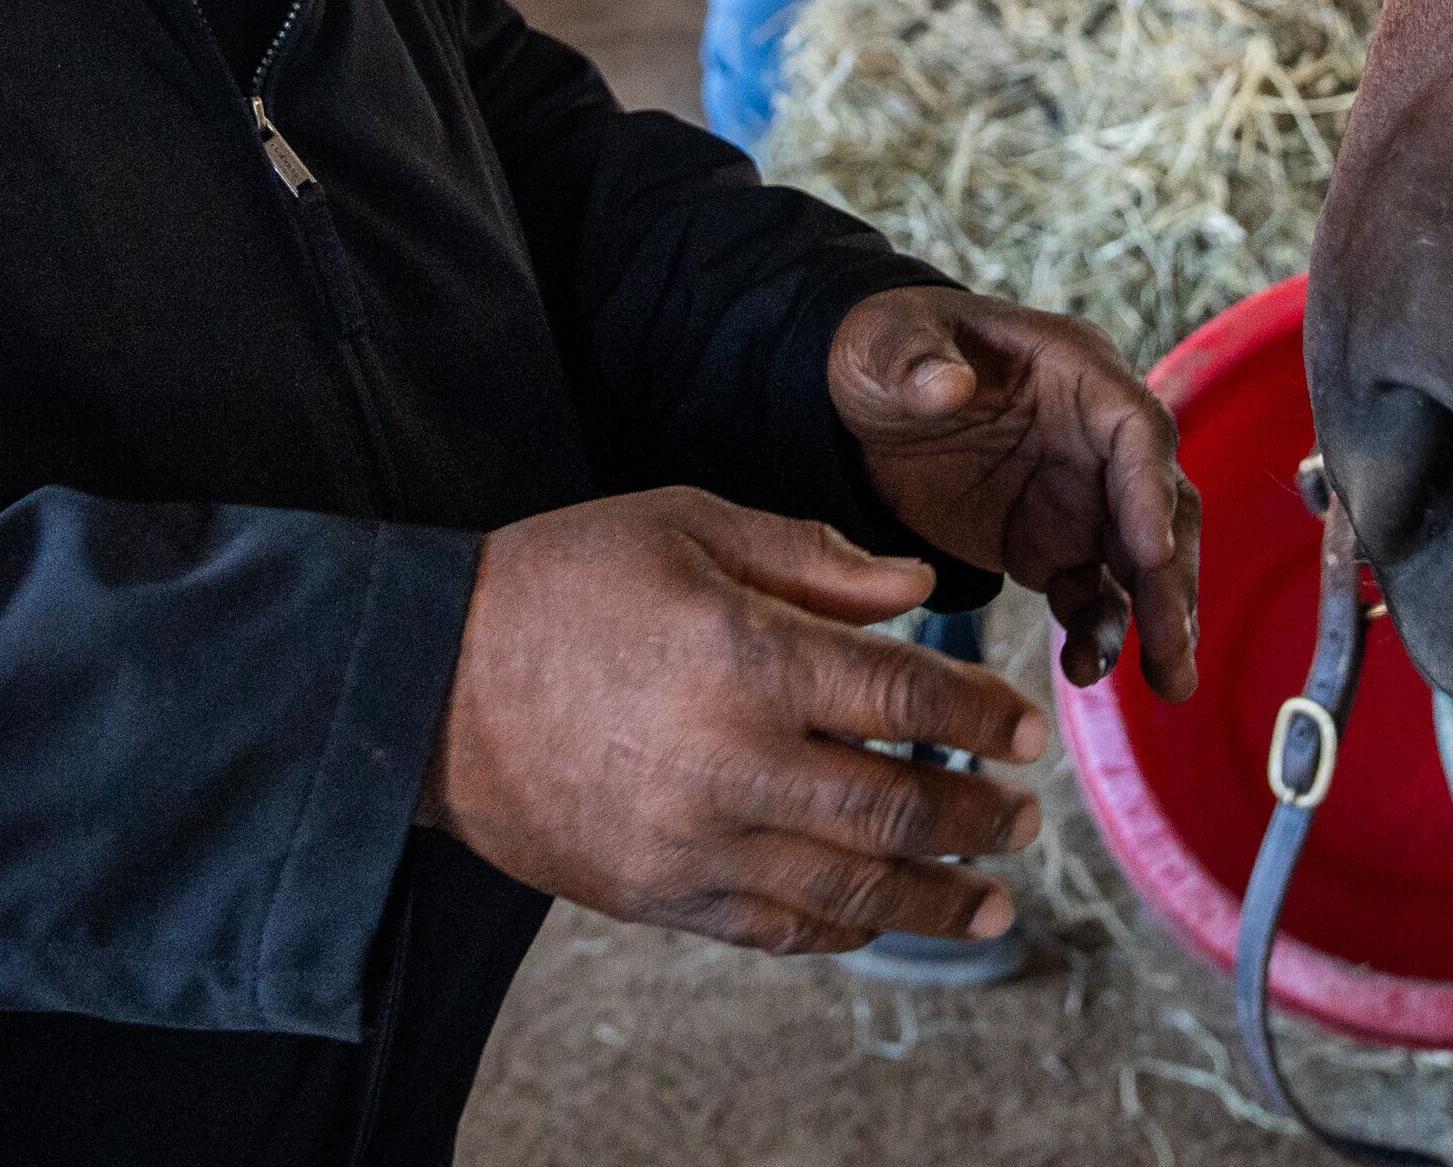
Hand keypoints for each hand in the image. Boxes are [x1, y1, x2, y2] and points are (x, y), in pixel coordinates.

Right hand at [422, 490, 1046, 954]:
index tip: (1028, 730)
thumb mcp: (686, 523)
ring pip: (845, 891)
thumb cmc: (558, 582)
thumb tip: (914, 593)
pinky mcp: (656, 894)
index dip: (982, 720)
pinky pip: (773, 929)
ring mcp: (692, 843)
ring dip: (933, 901)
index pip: (904, 702)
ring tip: (992, 904)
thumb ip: (810, 560)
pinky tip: (881, 919)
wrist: (424, 682)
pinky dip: (840, 929)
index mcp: (745, 657)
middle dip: (977, 818)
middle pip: (893, 810)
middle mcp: (730, 762)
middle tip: (1026, 820)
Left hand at [830, 287, 1200, 699]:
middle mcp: (1096, 435)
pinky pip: (1090, 595)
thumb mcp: (883, 341)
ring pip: (1143, 560)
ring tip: (1169, 681)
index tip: (1154, 551)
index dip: (1151, 489)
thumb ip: (912, 358)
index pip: (1136, 428)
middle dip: (1173, 573)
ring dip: (1160, 617)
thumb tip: (945, 384)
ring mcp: (1081, 495)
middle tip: (1175, 642)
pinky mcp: (1053, 545)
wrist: (857, 404)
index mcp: (1075, 369)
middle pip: (1162, 503)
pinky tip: (1086, 671)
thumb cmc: (884, 350)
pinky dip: (1096, 633)